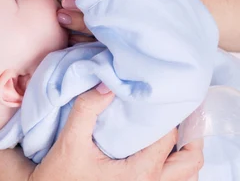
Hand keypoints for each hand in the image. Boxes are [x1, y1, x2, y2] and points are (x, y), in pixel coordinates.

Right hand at [28, 86, 202, 180]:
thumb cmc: (60, 175)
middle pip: (190, 162)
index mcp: (140, 174)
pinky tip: (161, 146)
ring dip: (184, 151)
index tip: (167, 94)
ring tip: (175, 126)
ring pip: (185, 175)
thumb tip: (108, 83)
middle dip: (192, 134)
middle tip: (184, 110)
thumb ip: (87, 108)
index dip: (171, 114)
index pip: (169, 138)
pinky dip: (175, 164)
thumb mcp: (70, 139)